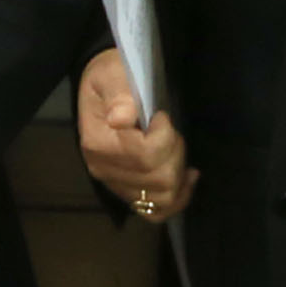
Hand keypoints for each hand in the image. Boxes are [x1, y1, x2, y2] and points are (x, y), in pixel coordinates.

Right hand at [77, 48, 197, 221]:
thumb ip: (119, 94)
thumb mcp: (113, 74)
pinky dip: (177, 199)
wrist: (103, 85)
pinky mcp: (127, 190)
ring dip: (179, 172)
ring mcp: (115, 183)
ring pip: (162, 197)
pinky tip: (187, 177)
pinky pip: (155, 211)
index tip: (162, 115)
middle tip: (170, 129)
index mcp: (98, 143)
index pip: (145, 155)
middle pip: (158, 179)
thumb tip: (121, 118)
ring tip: (175, 148)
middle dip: (176, 153)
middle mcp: (103, 169)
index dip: (165, 136)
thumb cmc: (112, 76)